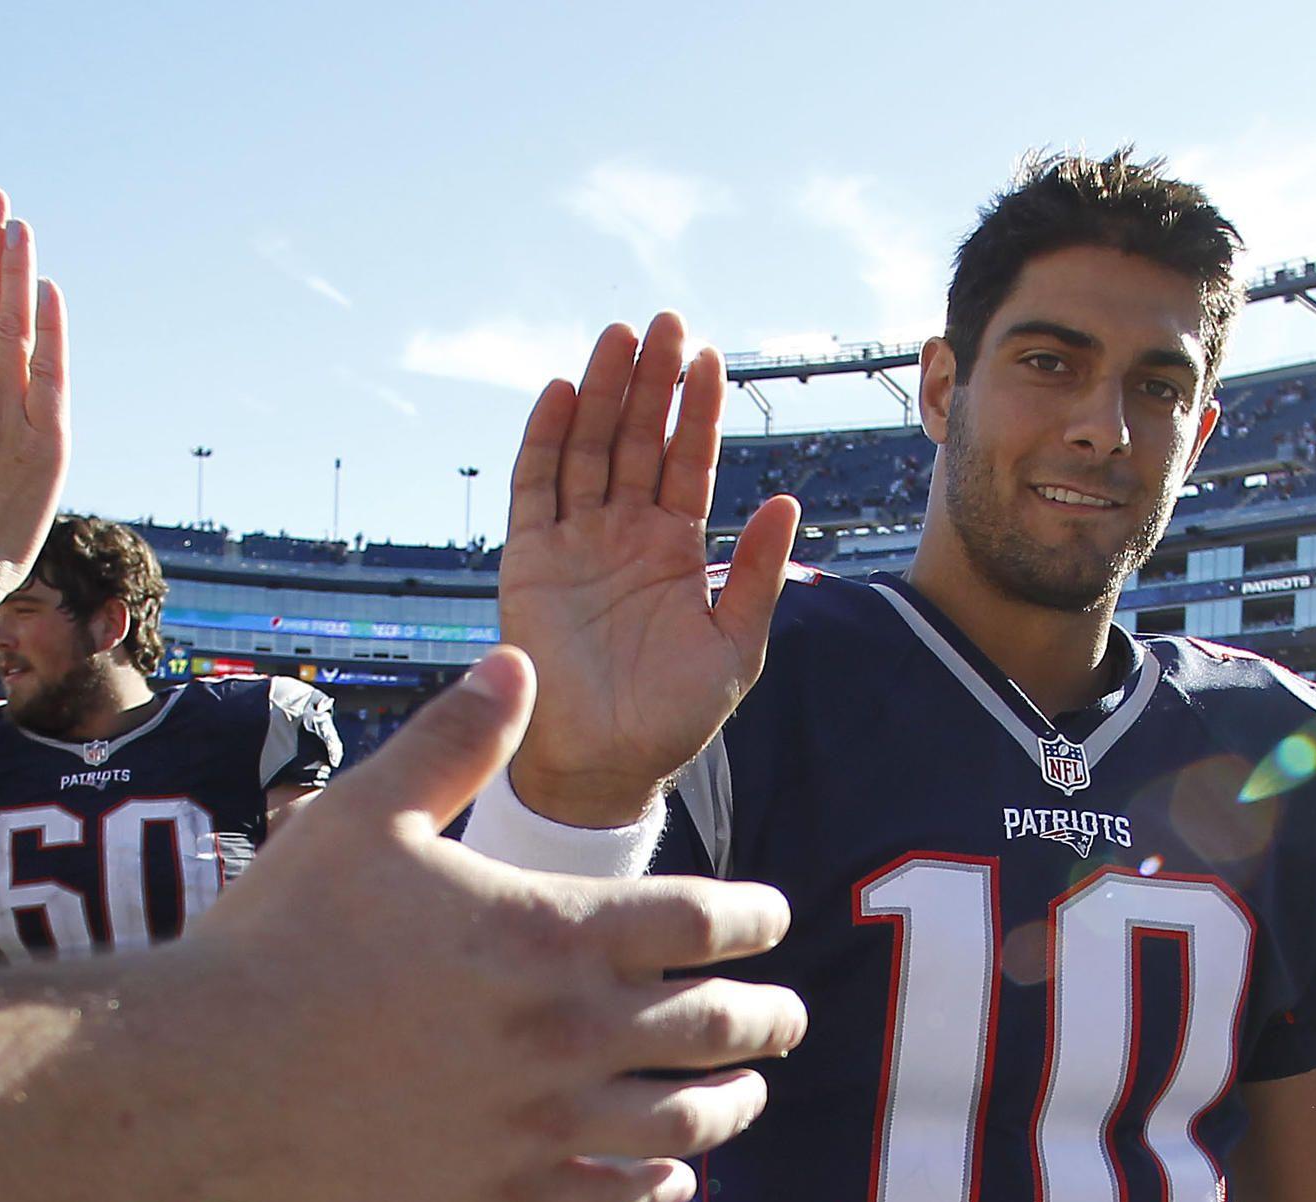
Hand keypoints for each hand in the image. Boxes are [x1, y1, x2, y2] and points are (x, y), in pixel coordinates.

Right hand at [197, 645, 806, 1201]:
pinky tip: (671, 1179)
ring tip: (748, 1092)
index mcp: (552, 932)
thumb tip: (520, 664)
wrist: (206, 1072)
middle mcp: (570, 1033)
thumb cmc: (282, 934)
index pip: (705, 923)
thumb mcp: (368, 812)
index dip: (756, 919)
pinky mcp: (503, 1197)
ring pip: (686, 1122)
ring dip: (734, 1104)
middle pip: (718, 1026)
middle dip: (769, 1017)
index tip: (772, 920)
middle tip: (788, 1015)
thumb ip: (457, 741)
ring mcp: (543, 1125)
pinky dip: (661, 1189)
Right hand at [496, 315, 801, 825]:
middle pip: (637, 439)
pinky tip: (562, 393)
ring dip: (601, 393)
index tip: (710, 357)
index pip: (687, 461)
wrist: (603, 764)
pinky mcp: (530, 559)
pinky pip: (535, 488)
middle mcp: (623, 533)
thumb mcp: (734, 647)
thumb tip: (785, 500)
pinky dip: (545, 440)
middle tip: (664, 323)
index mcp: (674, 547)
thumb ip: (755, 575)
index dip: (697, 410)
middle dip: (650, 382)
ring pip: (588, 450)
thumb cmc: (672, 716)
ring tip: (619, 338)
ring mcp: (575, 541)